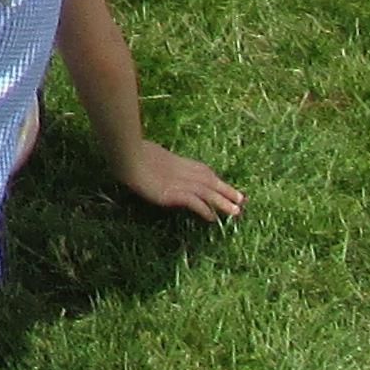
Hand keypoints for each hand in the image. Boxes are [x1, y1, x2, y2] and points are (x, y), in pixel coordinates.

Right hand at [111, 136, 243, 222]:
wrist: (128, 157)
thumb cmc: (131, 151)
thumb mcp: (147, 152)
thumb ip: (156, 158)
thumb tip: (153, 160)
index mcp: (177, 161)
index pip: (202, 170)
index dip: (215, 178)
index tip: (224, 184)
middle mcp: (183, 171)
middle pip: (210, 181)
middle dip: (226, 190)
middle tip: (241, 199)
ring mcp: (180, 182)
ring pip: (208, 192)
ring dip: (222, 202)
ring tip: (236, 212)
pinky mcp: (174, 193)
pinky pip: (195, 203)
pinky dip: (204, 210)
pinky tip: (212, 218)